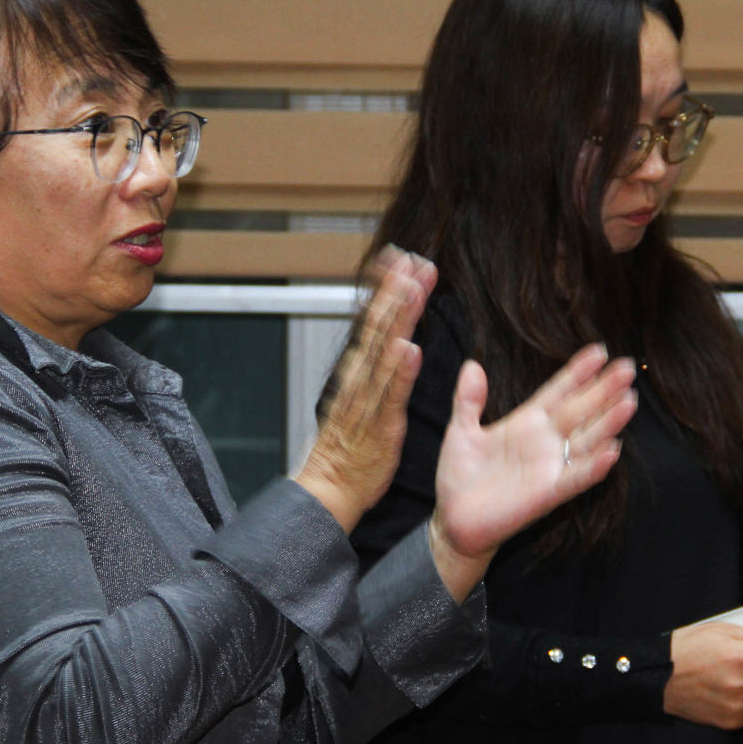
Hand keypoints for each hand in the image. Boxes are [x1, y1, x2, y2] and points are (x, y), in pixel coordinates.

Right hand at [295, 246, 436, 531]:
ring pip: (385, 352)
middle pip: (380, 326)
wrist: (330, 487)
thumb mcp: (366, 396)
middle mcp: (361, 378)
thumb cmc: (351, 446)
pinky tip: (410, 349)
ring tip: (412, 289)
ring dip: (399, 319)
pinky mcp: (380, 424)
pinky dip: (399, 372)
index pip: (375, 320)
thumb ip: (379, 365)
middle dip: (396, 291)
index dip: (387, 287)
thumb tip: (394, 335)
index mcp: (360, 370)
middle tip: (411, 260)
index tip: (399, 257)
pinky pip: (390, 395)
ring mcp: (369, 399)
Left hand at [427, 344, 637, 597]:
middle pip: (581, 410)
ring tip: (629, 400)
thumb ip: (468, 400)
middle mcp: (545, 441)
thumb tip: (471, 365)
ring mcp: (549, 467)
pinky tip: (613, 451)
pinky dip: (594, 467)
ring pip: (587, 440)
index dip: (578, 372)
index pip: (559, 391)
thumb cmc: (459, 475)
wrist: (453, 520)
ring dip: (608, 422)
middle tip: (627, 367)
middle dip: (604, 389)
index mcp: (527, 422)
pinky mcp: (548, 493)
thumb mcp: (461, 431)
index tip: (599, 350)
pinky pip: (576, 478)